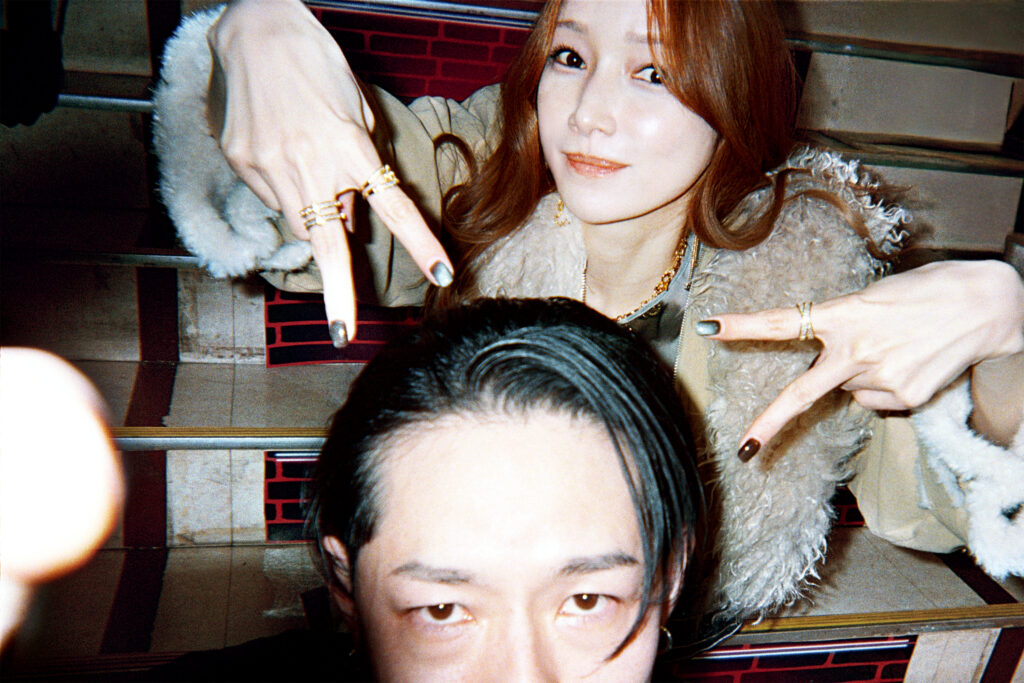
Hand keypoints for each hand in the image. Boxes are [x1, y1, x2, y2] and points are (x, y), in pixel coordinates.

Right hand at [207, 0, 452, 342]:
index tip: (441, 274)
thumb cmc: (317, 63)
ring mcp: (270, 168)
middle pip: (328, 241)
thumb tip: (350, 220)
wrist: (254, 30)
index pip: (394, 207)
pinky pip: (272, 195)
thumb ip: (360, 168)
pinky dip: (285, 188)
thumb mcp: (357, 111)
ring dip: (313, 210)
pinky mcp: (242, 164)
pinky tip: (282, 151)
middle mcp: (310, 165)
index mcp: (351, 149)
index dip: (420, 243)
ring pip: (300, 216)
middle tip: (342, 333)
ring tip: (307, 155)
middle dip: (337, 294)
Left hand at [700, 260, 1023, 459]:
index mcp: (843, 315)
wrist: (989, 306)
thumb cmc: (928, 292)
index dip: (744, 326)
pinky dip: (887, 386)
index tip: (710, 328)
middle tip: (743, 449)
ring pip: (851, 390)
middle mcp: (856, 350)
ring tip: (897, 346)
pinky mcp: (905, 396)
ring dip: (862, 375)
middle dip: (770, 422)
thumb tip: (834, 372)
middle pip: (802, 392)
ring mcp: (882, 377)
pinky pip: (877, 399)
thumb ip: (843, 330)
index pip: (783, 322)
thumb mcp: (874, 298)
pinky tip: (911, 362)